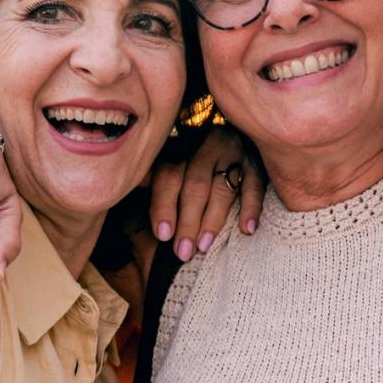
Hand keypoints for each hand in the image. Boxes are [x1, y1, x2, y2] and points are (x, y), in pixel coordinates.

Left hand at [148, 125, 265, 261]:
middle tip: (183, 252)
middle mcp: (207, 144)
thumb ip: (153, 177)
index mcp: (181, 146)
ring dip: (213, 220)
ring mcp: (235, 151)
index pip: (169, 175)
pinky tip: (247, 230)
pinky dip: (251, 208)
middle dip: (187, 221)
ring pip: (223, 187)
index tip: (163, 235)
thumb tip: (124, 189)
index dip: (163, 206)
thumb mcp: (174, 161)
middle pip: (195, 185)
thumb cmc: (196, 161)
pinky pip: (256, 185)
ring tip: (204, 247)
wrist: (243, 130)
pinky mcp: (259, 160)